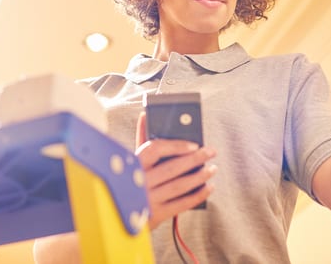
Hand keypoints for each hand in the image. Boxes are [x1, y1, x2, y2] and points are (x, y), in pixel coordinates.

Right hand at [135, 112, 216, 229]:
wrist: (118, 215)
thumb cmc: (128, 180)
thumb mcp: (131, 160)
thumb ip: (140, 139)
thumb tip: (146, 115)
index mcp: (131, 165)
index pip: (154, 149)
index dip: (175, 145)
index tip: (193, 144)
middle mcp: (139, 182)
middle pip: (172, 168)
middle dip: (195, 159)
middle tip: (211, 152)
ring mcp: (147, 200)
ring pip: (179, 186)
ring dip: (199, 177)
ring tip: (212, 169)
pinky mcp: (156, 215)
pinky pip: (181, 204)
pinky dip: (197, 196)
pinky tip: (208, 188)